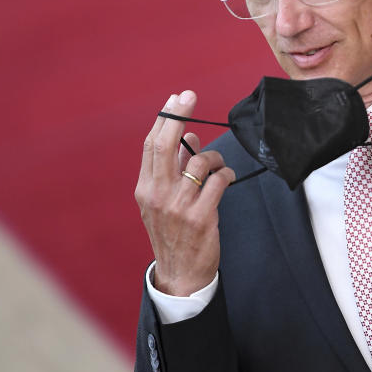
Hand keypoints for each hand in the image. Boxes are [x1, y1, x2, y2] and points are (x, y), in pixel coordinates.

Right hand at [134, 90, 234, 295]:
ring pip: (199, 162)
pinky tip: (226, 179)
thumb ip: (173, 169)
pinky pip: (217, 182)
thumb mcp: (163, 201)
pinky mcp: (200, 218)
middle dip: (179, 115)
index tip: (177, 99)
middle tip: (190, 97)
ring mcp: (178, 207)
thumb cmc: (173, 233)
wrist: (179, 274)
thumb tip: (188, 138)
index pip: (152, 145)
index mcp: (145, 189)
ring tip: (219, 166)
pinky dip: (225, 175)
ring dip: (214, 157)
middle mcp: (157, 195)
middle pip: (166, 145)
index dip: (165, 118)